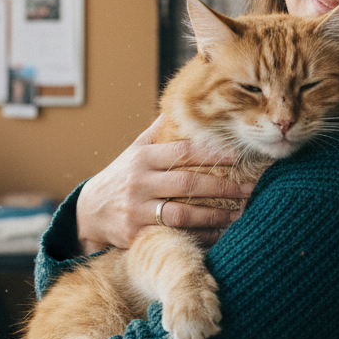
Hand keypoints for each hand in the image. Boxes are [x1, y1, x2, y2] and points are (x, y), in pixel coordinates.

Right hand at [76, 115, 253, 252]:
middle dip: (223, 186)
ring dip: (216, 215)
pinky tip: (220, 234)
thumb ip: (159, 131)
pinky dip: (200, 236)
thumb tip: (183, 102)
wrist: (88, 212)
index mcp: (143, 157)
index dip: (211, 152)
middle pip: (187, 183)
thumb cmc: (122, 176)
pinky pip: (175, 235)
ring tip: (241, 213)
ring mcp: (136, 209)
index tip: (239, 154)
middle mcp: (139, 182)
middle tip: (251, 187)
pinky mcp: (135, 234)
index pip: (182, 152)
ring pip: (183, 213)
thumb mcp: (135, 150)